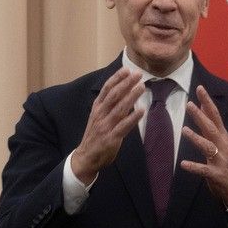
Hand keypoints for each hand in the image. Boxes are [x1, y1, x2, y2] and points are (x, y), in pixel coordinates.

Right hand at [71, 68, 144, 183]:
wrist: (86, 157)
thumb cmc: (95, 135)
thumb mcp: (98, 117)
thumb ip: (109, 105)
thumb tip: (124, 91)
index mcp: (97, 108)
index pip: (106, 89)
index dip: (116, 78)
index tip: (127, 69)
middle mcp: (100, 114)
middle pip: (114, 95)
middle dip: (126, 83)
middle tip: (138, 74)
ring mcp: (105, 126)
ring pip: (119, 108)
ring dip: (131, 97)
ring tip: (141, 87)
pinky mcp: (111, 138)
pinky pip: (123, 126)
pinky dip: (132, 118)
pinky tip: (142, 111)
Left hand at [181, 85, 227, 206]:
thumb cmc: (225, 161)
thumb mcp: (220, 141)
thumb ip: (211, 125)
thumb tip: (202, 105)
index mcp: (222, 136)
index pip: (215, 115)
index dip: (207, 102)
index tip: (199, 88)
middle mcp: (223, 145)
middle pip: (211, 128)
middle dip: (201, 116)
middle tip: (189, 104)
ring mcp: (220, 160)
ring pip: (208, 147)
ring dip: (197, 138)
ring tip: (184, 130)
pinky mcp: (216, 174)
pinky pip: (204, 170)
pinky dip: (194, 167)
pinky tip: (184, 164)